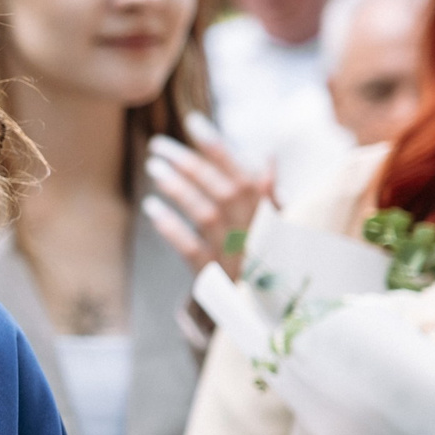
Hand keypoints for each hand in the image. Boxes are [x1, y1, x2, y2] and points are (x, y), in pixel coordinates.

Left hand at [144, 113, 272, 280]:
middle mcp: (252, 231)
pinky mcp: (216, 277)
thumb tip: (267, 154)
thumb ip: (270, 193)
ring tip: (154, 168)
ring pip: (204, 215)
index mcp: (268, 214)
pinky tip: (152, 209)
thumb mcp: (282, 226)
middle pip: (219, 190)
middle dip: (188, 163)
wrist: (274, 312)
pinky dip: (172, 228)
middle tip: (158, 145)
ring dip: (177, 189)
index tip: (193, 121)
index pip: (242, 172)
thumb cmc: (274, 261)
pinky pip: (191, 250)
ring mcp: (234, 255)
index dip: (218, 147)